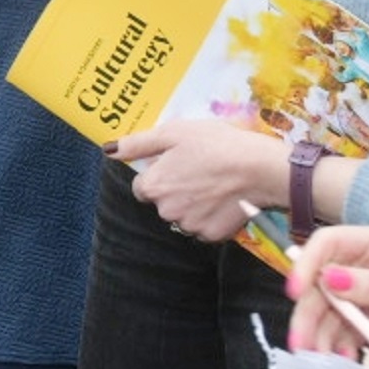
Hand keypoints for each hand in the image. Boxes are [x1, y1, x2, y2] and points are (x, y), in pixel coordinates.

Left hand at [113, 117, 286, 241]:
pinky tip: (225, 198)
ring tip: (215, 182)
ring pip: (184, 215)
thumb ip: (138, 144)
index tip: (178, 162)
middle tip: (200, 169)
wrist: (259, 169)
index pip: (142, 186)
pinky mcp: (212, 236)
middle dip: (176, 189)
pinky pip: (205, 226)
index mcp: (154, 187)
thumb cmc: (216, 144)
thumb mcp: (174, 133)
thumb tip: (109, 150)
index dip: (159, 172)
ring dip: (193, 203)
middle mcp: (166, 211)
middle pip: (163, 202)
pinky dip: (212, 215)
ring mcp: (190, 226)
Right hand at [286, 225, 368, 368]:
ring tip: (325, 360)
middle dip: (309, 313)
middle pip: (321, 284)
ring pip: (330, 312)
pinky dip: (339, 346)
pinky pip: (347, 332)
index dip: (306, 265)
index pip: (329, 245)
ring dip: (321, 334)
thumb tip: (328, 279)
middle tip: (303, 345)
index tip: (296, 294)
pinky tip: (344, 360)